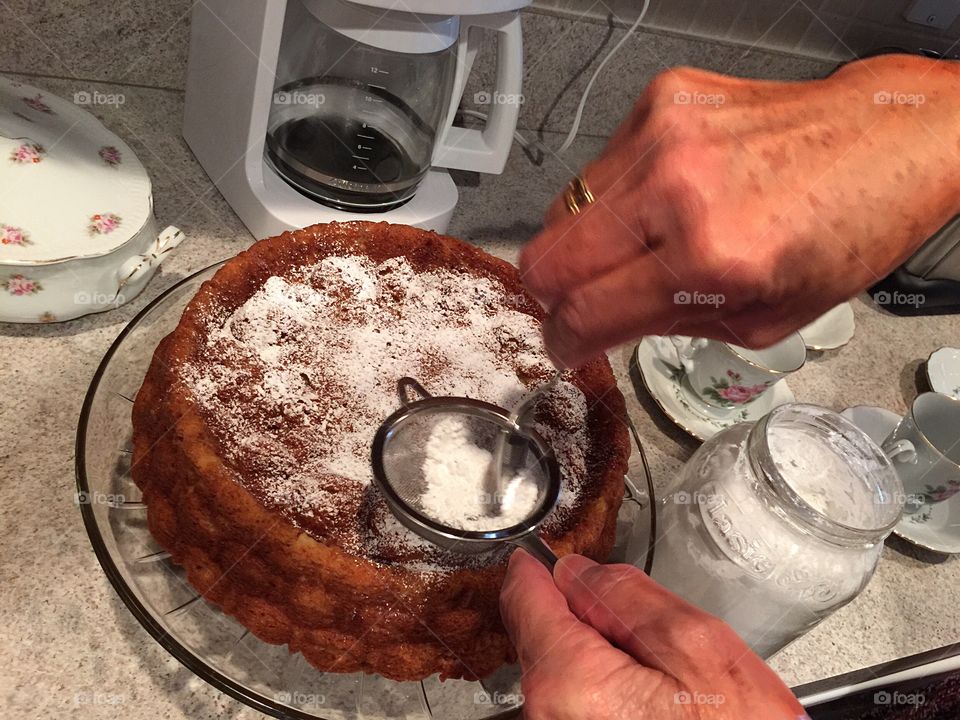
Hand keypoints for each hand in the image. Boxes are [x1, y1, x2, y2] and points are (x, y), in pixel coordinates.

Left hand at [500, 551, 806, 718]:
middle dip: (581, 615)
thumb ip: (625, 595)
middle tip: (641, 631)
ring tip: (657, 676)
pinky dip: (600, 688)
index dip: (542, 568)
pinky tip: (648, 702)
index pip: (524, 598)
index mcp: (568, 678)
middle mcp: (547, 714)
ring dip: (594, 655)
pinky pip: (573, 702)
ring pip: (559, 668)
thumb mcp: (695, 644)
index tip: (552, 557)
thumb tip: (575, 572)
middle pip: (542, 632)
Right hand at [520, 55, 959, 366]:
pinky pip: (599, 167)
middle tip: (576, 303)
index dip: (563, 340)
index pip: (584, 312)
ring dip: (584, 242)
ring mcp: (664, 134)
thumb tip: (597, 324)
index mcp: (711, 259)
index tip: (565, 343)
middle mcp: (676, 188)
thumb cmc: (844, 231)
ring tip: (633, 247)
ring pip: (562, 209)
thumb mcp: (764, 320)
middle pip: (545, 257)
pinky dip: (616, 196)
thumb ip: (668, 325)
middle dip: (551, 294)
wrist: (885, 140)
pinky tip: (660, 199)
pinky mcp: (661, 100)